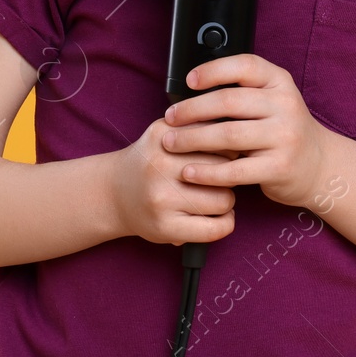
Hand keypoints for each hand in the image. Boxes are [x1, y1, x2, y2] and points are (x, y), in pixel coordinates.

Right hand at [110, 116, 237, 245]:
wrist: (113, 194)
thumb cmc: (150, 163)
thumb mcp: (166, 134)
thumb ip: (198, 128)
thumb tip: (242, 136)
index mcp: (163, 135)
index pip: (219, 136)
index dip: (230, 146)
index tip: (228, 153)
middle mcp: (160, 164)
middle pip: (224, 166)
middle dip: (230, 172)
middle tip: (221, 177)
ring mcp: (162, 197)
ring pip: (224, 198)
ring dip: (228, 199)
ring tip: (217, 197)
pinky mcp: (165, 227)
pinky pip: (214, 228)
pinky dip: (226, 223)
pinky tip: (220, 217)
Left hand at [162, 54, 330, 208]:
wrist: (319, 165)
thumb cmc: (282, 130)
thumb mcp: (272, 101)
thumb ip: (242, 92)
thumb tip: (191, 90)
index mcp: (280, 82)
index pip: (244, 66)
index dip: (213, 71)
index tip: (189, 81)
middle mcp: (285, 105)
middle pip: (229, 101)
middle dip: (192, 109)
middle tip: (169, 118)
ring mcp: (284, 136)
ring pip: (228, 135)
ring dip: (193, 139)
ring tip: (171, 143)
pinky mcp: (279, 167)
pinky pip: (235, 170)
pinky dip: (207, 172)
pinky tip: (189, 171)